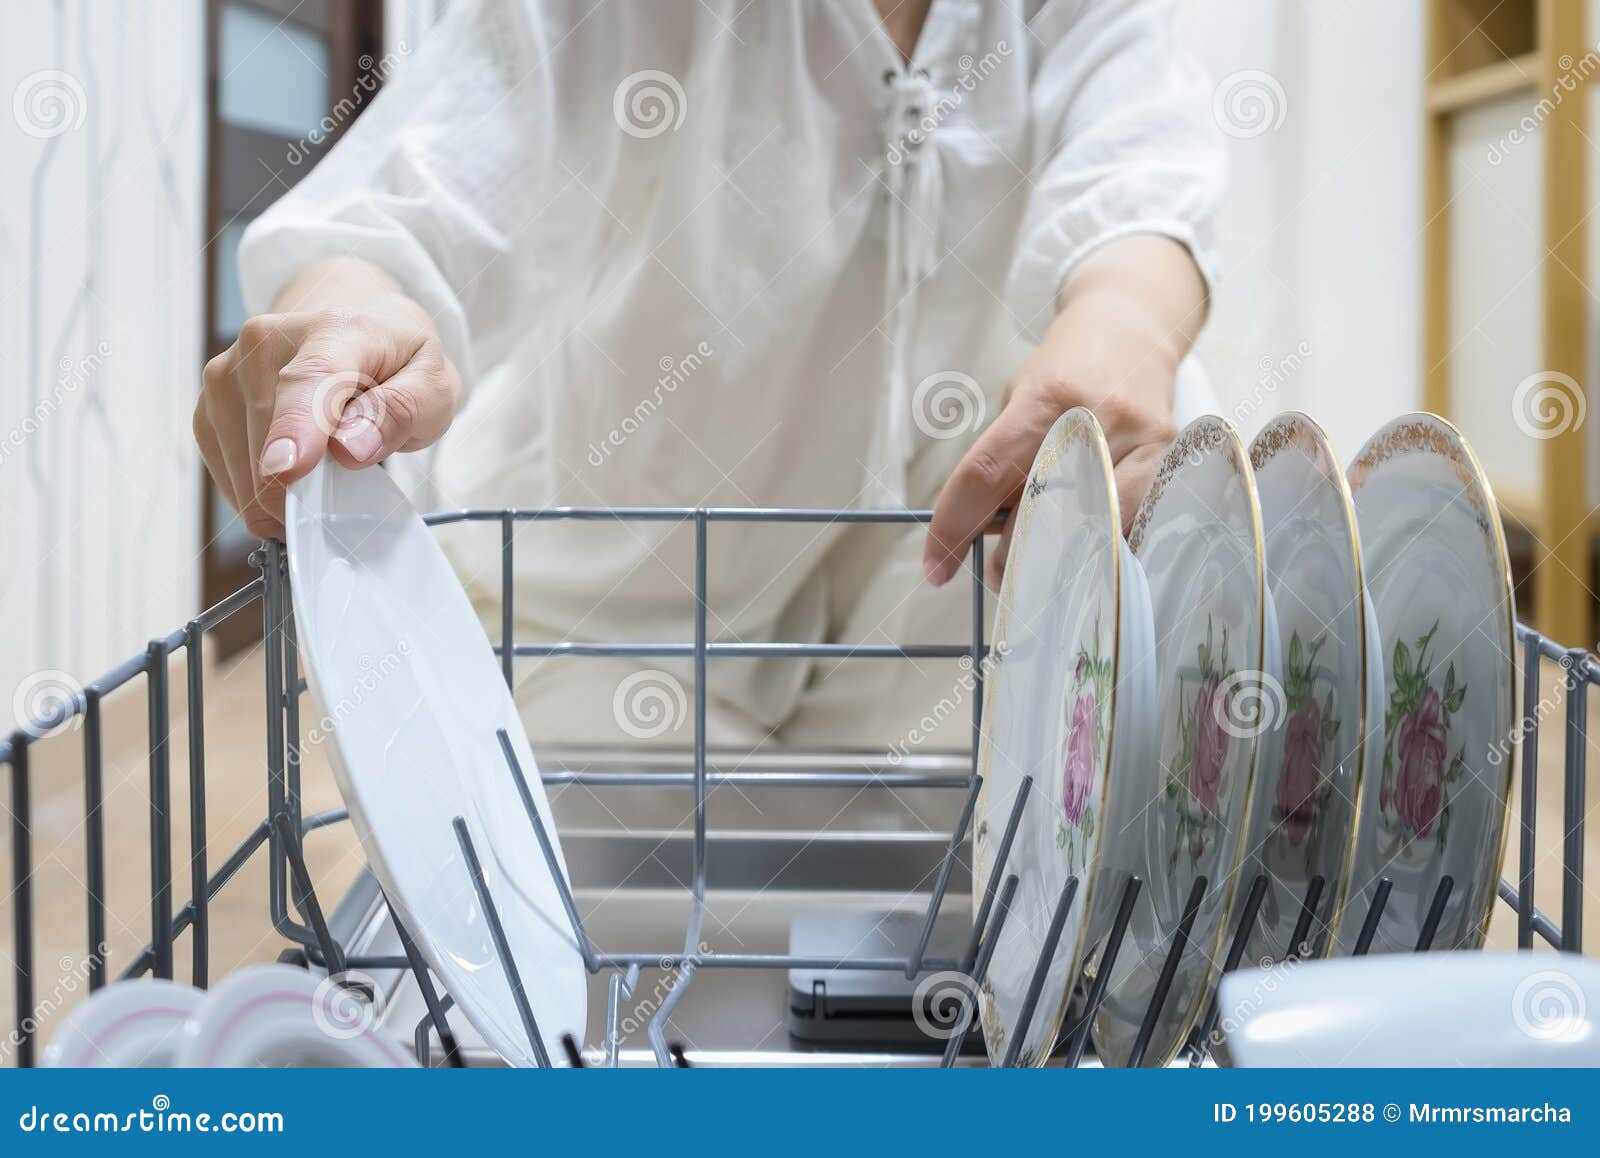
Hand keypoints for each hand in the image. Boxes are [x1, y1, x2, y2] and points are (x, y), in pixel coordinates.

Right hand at [193, 293, 460, 538]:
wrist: (353, 328)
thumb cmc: (395, 362)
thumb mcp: (432, 385)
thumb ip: (401, 412)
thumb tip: (349, 449)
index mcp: (334, 329)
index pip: (308, 380)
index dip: (296, 429)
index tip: (289, 471)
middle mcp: (264, 343)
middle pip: (273, 446)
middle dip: (314, 487)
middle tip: (352, 466)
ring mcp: (227, 374)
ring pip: (248, 476)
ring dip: (290, 493)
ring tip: (327, 457)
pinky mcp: (207, 407)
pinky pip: (231, 482)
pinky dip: (266, 493)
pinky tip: (297, 466)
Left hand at [922, 236, 1205, 589]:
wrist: (1134, 328)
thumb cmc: (1065, 368)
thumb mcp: (1022, 397)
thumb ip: (1005, 459)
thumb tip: (982, 532)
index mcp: (1046, 398)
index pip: (987, 474)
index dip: (953, 527)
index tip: (935, 568)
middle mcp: (1096, 418)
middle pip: (1041, 511)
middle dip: (1011, 558)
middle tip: (999, 576)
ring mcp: (1142, 440)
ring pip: (1094, 527)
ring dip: (1062, 561)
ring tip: (1044, 566)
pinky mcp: (1174, 458)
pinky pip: (1134, 523)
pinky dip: (1105, 545)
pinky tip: (1090, 546)